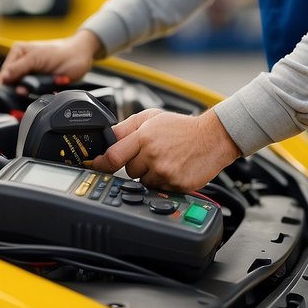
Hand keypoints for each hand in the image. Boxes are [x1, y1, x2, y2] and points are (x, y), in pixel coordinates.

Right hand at [0, 29, 101, 84]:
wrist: (82, 55)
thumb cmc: (63, 52)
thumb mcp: (37, 57)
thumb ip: (18, 68)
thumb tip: (3, 78)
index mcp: (17, 53)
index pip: (4, 75)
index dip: (10, 85)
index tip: (20, 90)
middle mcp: (22, 63)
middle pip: (14, 86)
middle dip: (27, 89)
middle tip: (39, 85)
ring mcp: (32, 74)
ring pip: (27, 92)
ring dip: (40, 91)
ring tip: (53, 81)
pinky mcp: (41, 83)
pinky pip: (38, 94)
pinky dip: (47, 92)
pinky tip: (56, 84)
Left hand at [90, 108, 240, 192]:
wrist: (212, 138)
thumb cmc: (182, 127)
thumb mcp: (151, 117)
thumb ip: (126, 128)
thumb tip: (106, 137)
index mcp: (144, 138)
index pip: (113, 157)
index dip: (101, 163)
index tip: (95, 166)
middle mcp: (153, 156)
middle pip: (129, 171)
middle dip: (136, 165)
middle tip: (150, 154)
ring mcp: (165, 173)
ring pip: (143, 182)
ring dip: (150, 174)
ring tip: (165, 160)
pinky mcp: (176, 185)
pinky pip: (159, 190)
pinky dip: (163, 182)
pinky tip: (173, 168)